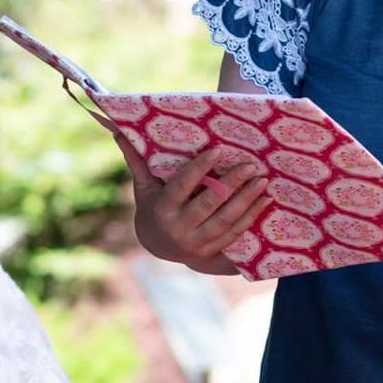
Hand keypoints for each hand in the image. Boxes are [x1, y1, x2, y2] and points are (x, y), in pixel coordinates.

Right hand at [120, 141, 270, 273]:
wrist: (157, 247)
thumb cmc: (151, 206)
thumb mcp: (143, 186)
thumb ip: (137, 159)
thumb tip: (117, 129)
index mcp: (162, 209)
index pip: (182, 185)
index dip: (200, 168)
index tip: (218, 150)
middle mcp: (179, 229)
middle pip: (210, 204)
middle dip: (232, 185)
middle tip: (252, 166)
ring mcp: (196, 244)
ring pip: (226, 221)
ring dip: (248, 201)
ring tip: (263, 181)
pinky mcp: (211, 253)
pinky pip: (235, 234)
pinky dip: (252, 217)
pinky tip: (265, 200)